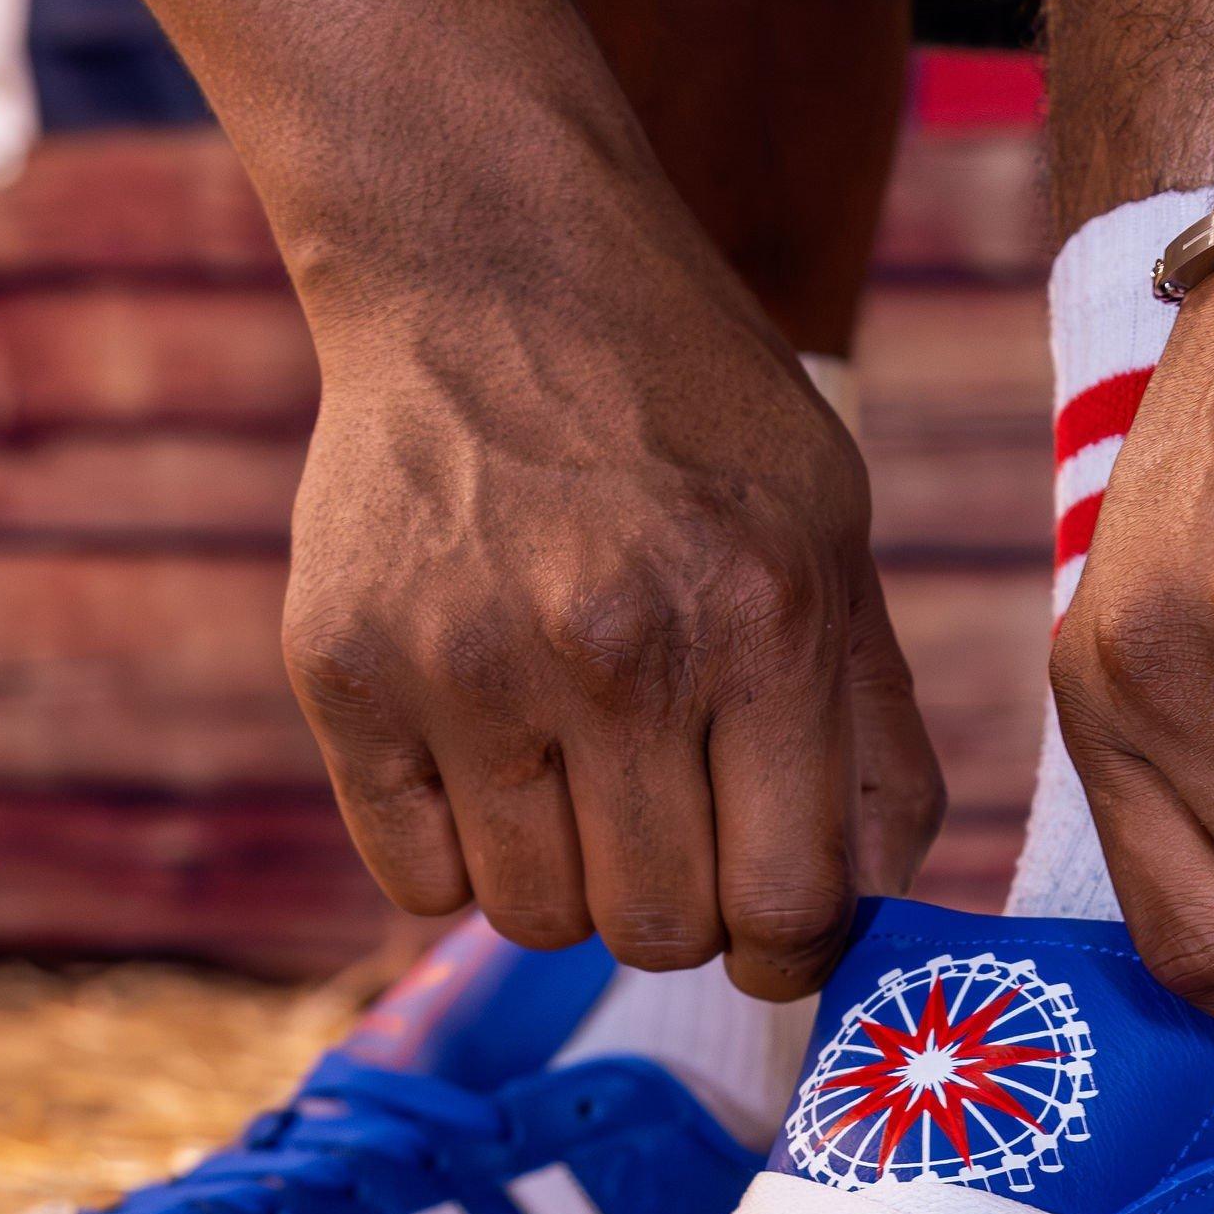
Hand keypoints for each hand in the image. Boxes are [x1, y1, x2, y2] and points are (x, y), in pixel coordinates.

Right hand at [282, 142, 941, 1001]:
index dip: (792, 948)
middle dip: (683, 910)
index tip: (774, 927)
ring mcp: (461, 665)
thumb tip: (872, 911)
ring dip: (569, 884)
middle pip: (657, 929)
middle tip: (674, 829)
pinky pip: (417, 878)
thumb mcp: (830, 528)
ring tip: (579, 778)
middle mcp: (613, 650)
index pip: (788, 905)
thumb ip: (870, 726)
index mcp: (762, 617)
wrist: (492, 264)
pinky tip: (489, 757)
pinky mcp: (341, 669)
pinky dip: (461, 855)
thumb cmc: (688, 409)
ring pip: (531, 920)